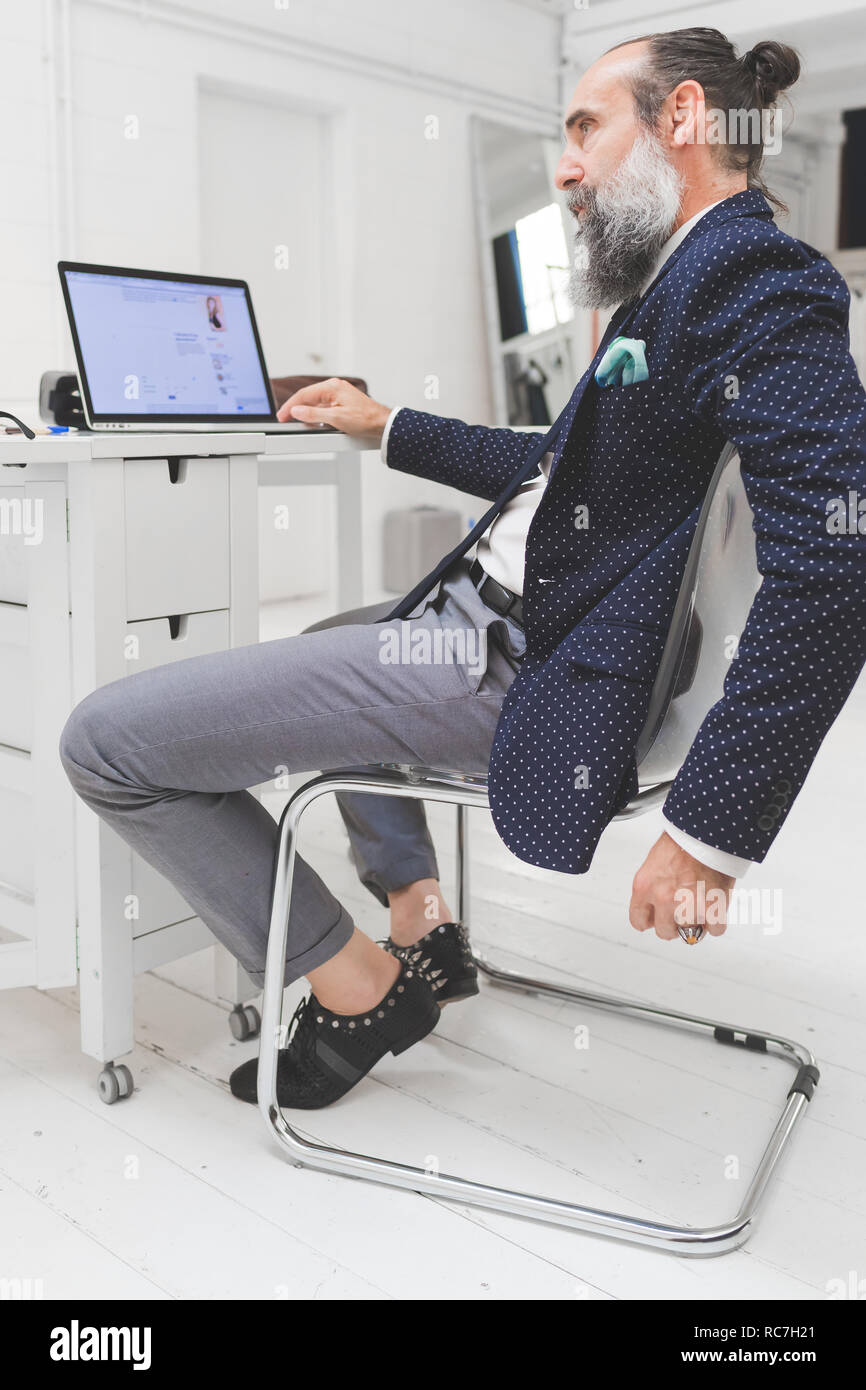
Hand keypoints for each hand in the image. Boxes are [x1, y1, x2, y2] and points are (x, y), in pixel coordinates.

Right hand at [276, 377, 391, 445]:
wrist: (382, 424)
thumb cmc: (365, 419)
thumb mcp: (336, 418)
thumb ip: (314, 414)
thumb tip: (297, 411)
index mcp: (332, 387)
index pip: (304, 394)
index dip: (290, 406)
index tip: (281, 415)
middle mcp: (334, 388)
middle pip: (308, 398)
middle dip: (296, 409)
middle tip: (284, 419)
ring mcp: (338, 396)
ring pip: (315, 404)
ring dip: (306, 413)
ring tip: (297, 423)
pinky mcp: (341, 404)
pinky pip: (323, 408)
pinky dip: (316, 416)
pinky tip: (313, 424)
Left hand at [629, 831, 734, 941]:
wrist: (707, 829)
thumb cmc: (683, 839)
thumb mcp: (654, 862)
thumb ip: (653, 887)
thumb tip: (656, 905)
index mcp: (644, 887)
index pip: (639, 921)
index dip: (650, 921)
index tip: (656, 920)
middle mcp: (663, 899)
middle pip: (666, 932)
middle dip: (675, 925)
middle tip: (683, 913)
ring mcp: (688, 905)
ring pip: (691, 933)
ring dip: (697, 921)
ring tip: (701, 902)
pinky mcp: (713, 907)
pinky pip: (715, 929)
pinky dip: (717, 921)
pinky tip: (716, 907)